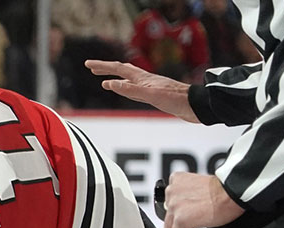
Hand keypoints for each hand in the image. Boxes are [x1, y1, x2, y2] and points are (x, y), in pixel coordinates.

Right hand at [84, 60, 198, 121]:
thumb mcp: (151, 95)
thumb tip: (109, 83)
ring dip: (115, 77)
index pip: (118, 69)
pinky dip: (125, 88)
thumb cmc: (176, 100)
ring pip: (128, 79)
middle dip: (106, 68)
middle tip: (91, 68)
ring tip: (104, 79)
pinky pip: (134, 89)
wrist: (196, 106)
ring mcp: (150, 87)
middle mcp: (145, 80)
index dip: (102, 66)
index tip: (87, 64)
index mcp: (143, 78)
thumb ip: (130, 90)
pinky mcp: (155, 95)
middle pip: (122, 71)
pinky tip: (125, 91)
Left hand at [161, 171, 244, 227]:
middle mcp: (171, 192)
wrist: (234, 191)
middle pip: (169, 215)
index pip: (170, 200)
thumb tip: (191, 205)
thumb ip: (190, 192)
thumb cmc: (226, 188)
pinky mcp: (180, 220)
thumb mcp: (202, 183)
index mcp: (177, 179)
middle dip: (182, 222)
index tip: (192, 215)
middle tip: (196, 225)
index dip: (181, 210)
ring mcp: (173, 206)